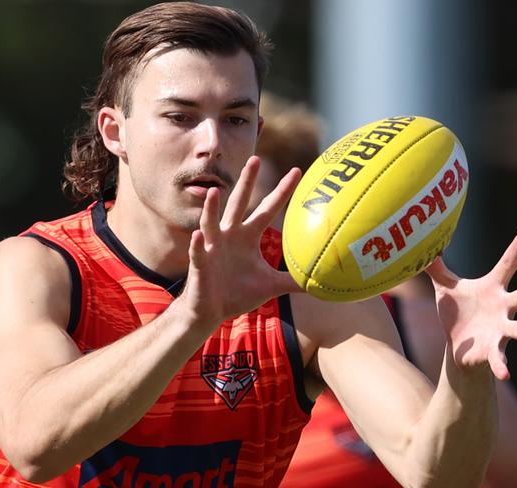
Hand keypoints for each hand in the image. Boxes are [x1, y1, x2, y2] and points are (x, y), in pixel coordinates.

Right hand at [180, 156, 302, 329]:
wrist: (210, 311)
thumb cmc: (237, 294)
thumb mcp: (270, 286)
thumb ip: (292, 280)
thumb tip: (319, 282)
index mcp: (247, 237)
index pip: (267, 209)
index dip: (281, 191)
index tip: (296, 171)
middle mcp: (229, 235)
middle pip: (239, 203)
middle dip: (246, 182)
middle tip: (255, 159)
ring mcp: (212, 247)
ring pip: (211, 222)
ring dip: (212, 208)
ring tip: (214, 192)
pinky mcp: (200, 264)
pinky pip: (198, 252)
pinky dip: (198, 244)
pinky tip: (199, 235)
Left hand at [425, 229, 516, 379]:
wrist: (458, 344)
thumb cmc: (458, 311)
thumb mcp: (446, 288)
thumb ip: (437, 269)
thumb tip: (426, 246)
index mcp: (493, 288)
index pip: (507, 265)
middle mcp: (503, 307)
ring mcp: (501, 329)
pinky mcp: (493, 350)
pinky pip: (499, 358)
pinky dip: (501, 366)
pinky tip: (505, 374)